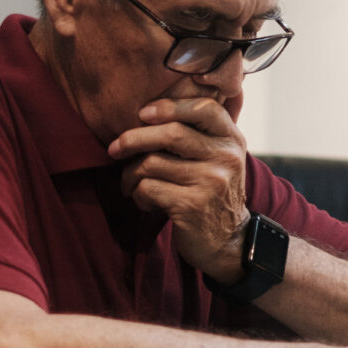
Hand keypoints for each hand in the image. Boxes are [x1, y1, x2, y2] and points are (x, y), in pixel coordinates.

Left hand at [108, 97, 249, 280]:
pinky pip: (148, 188)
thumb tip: (146, 112)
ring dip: (130, 174)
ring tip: (131, 183)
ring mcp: (211, 182)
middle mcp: (226, 157)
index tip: (143, 114)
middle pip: (171, 133)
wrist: (228, 240)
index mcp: (232, 139)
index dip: (169, 106)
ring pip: (152, 163)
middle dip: (133, 139)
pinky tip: (145, 202)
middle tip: (115, 148)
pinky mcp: (193, 205)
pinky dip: (138, 195)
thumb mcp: (219, 157)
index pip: (205, 107)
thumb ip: (198, 133)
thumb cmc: (212, 192)